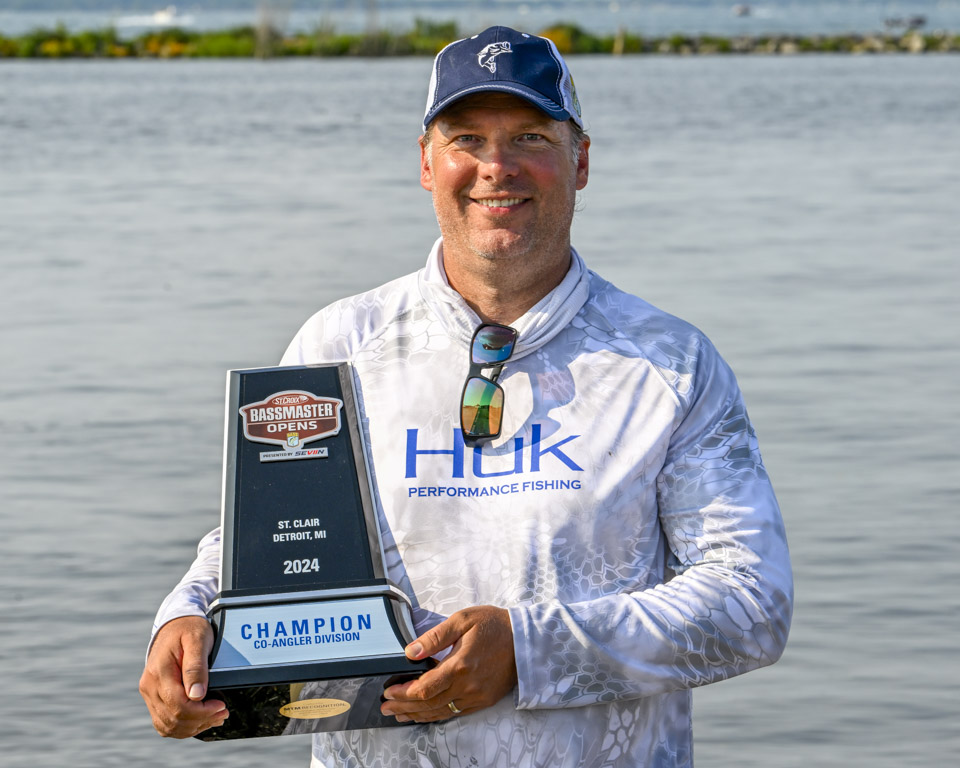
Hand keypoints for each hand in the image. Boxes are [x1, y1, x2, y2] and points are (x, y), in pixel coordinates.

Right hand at [139, 616, 228, 737]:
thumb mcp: (197, 640)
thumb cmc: (189, 628)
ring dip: (193, 727)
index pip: (178, 705)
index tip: (221, 705)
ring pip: (167, 725)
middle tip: (223, 713)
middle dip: (201, 720)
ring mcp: (150, 693)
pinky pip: (164, 722)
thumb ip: (196, 667)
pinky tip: (200, 720)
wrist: (175, 624)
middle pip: (173, 719)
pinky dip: (182, 726)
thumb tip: (197, 696)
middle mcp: (150, 686)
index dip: (202, 712)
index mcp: (159, 672)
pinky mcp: (154, 697)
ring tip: (215, 717)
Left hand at [380, 605, 517, 722]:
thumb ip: (434, 637)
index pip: (424, 688)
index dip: (403, 693)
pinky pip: (456, 712)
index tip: (388, 691)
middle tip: (386, 707)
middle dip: (404, 707)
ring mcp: (476, 696)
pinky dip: (437, 715)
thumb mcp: (462, 620)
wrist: (525, 639)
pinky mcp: (484, 700)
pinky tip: (426, 714)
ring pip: (441, 712)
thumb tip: (410, 652)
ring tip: (400, 715)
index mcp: (459, 665)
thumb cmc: (494, 625)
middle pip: (428, 704)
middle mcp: (467, 686)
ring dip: (417, 715)